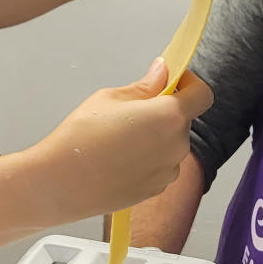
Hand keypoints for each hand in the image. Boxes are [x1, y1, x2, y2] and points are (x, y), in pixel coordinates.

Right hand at [31, 58, 212, 220]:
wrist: (60, 183)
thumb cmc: (81, 137)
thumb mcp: (110, 98)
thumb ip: (145, 87)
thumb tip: (162, 74)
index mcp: (169, 116)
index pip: (202, 94)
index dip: (189, 84)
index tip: (171, 82)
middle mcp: (177, 145)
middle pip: (183, 120)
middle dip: (164, 111)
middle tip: (132, 112)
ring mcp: (168, 171)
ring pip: (171, 144)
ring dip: (156, 137)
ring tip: (120, 139)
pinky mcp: (156, 189)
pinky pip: (161, 165)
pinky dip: (148, 159)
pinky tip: (119, 160)